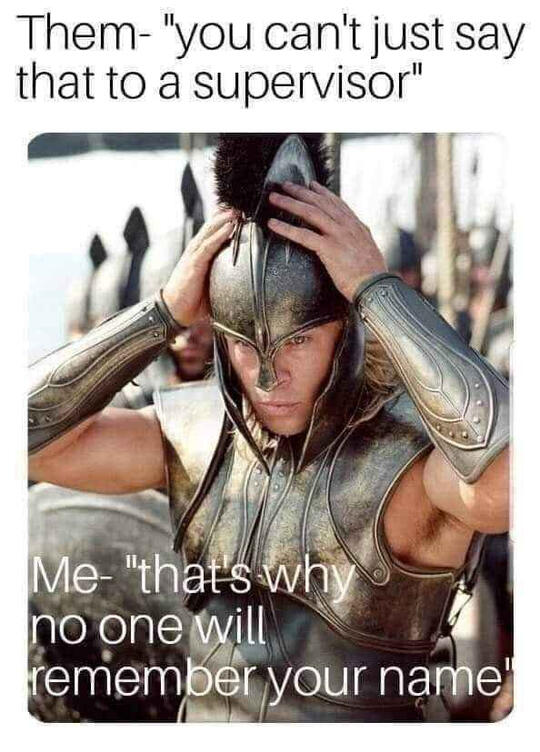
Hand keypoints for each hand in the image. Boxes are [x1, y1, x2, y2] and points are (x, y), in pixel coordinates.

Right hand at [162, 209, 237, 325]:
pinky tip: (230, 226)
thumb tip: (246, 286)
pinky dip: (219, 234)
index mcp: (201, 254)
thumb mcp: (213, 286)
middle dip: (227, 215)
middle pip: (213, 226)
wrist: (174, 310)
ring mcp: (194, 255)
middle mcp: (197, 250)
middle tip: (242, 204)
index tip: (241, 211)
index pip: (214, 232)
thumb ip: (225, 279)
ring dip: (225, 219)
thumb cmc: (193, 300)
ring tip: (238, 209)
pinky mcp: (194, 263)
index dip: (226, 220)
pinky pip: (208, 245)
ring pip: (211, 231)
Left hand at [267, 181, 386, 301]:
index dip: (323, 192)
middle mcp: (347, 226)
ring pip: (310, 212)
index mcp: (357, 226)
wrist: (376, 286)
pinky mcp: (329, 248)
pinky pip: (303, 235)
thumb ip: (359, 241)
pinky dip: (286, 228)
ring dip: (289, 203)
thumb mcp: (368, 252)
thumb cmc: (372, 276)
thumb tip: (355, 240)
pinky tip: (273, 224)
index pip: (337, 203)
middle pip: (320, 202)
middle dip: (301, 192)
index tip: (311, 184)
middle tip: (286, 185)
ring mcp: (338, 235)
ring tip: (274, 198)